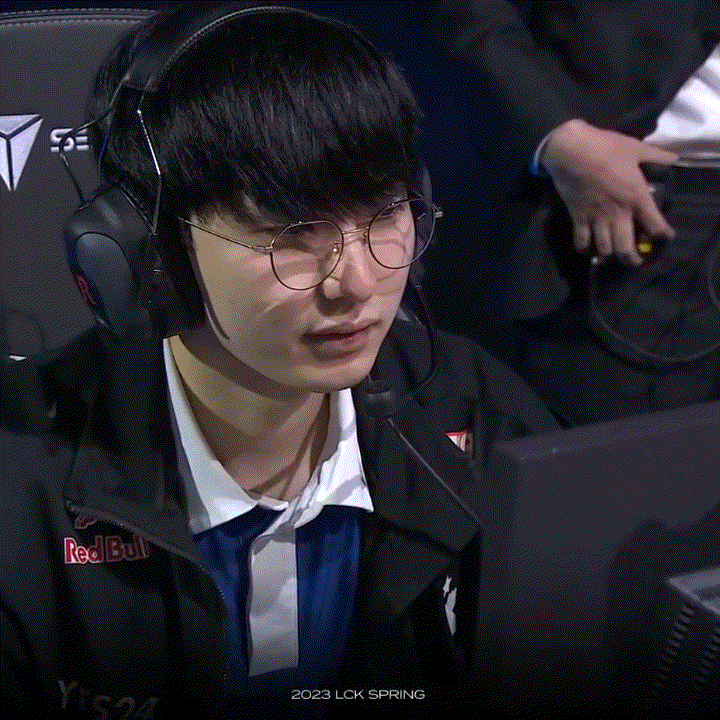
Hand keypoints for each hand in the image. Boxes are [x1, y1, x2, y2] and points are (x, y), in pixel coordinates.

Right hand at [541, 119, 678, 264]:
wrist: (572, 151)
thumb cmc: (606, 148)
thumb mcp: (636, 148)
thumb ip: (656, 155)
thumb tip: (674, 158)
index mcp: (636, 197)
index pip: (655, 224)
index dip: (663, 234)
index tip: (666, 236)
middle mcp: (618, 214)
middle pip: (625, 248)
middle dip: (632, 259)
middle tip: (635, 261)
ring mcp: (596, 218)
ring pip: (605, 249)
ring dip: (610, 255)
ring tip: (613, 255)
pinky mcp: (578, 218)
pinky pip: (582, 241)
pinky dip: (585, 248)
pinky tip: (589, 248)